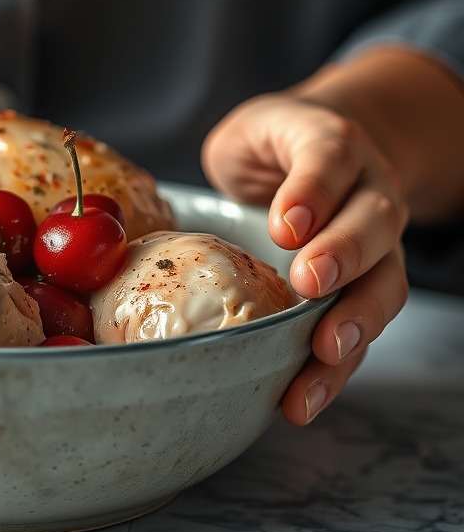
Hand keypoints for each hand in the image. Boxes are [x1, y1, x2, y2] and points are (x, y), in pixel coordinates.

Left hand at [201, 92, 408, 424]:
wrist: (327, 153)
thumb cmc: (272, 148)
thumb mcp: (247, 133)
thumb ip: (226, 158)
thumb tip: (148, 211)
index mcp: (333, 145)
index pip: (328, 157)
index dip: (312, 190)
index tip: (285, 226)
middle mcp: (368, 193)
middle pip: (372, 223)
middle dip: (343, 256)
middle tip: (310, 283)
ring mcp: (377, 245)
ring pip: (383, 284)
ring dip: (354, 323)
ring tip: (323, 354)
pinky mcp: (365, 290)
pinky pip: (361, 328)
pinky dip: (336, 367)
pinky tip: (303, 398)